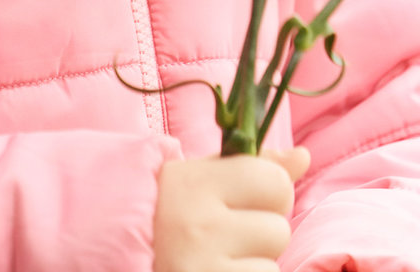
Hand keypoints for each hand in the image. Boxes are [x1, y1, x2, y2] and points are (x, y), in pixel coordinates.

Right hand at [154, 147, 308, 271]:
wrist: (117, 255)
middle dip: (261, 234)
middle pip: (279, 228)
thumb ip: (252, 166)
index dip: (269, 193)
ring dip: (253, 264)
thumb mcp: (201, 179)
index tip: (243, 201)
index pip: (276, 182)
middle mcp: (198, 223)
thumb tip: (303, 157)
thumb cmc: (168, 214)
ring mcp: (202, 264)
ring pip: (271, 264)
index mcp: (195, 182)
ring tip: (217, 258)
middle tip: (225, 236)